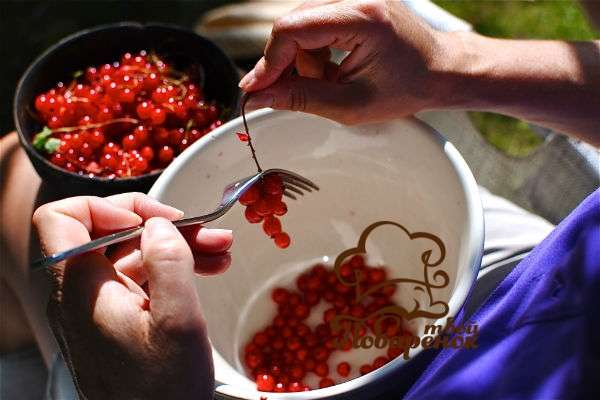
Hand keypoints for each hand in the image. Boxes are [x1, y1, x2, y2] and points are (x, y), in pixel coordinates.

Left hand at [32, 193, 232, 399]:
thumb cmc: (163, 391)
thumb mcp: (178, 324)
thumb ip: (169, 264)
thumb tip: (159, 225)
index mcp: (83, 289)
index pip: (62, 219)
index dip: (106, 207)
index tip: (151, 220)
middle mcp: (83, 294)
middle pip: (111, 233)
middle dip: (162, 225)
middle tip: (206, 231)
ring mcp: (100, 307)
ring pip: (131, 255)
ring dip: (176, 246)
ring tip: (219, 250)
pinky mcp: (117, 319)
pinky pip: (140, 279)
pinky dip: (172, 269)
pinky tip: (207, 269)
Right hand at [239, 0, 449, 123]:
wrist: (441, 70)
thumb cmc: (407, 88)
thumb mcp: (351, 104)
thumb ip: (301, 99)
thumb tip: (259, 97)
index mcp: (361, 18)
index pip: (292, 30)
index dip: (269, 63)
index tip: (256, 91)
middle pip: (292, 25)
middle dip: (284, 65)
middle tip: (285, 96)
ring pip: (300, 28)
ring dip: (302, 62)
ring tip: (329, 85)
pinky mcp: (352, 5)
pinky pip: (314, 26)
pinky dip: (314, 54)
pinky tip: (332, 72)